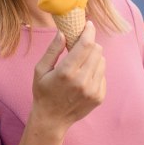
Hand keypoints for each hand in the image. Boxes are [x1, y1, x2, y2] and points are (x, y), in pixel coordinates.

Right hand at [31, 21, 105, 135]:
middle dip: (90, 43)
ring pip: (102, 61)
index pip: (86, 45)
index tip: (89, 24)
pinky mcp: (99, 97)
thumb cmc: (43, 92)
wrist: (52, 120)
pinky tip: (84, 76)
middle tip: (81, 45)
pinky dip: (95, 70)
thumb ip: (53, 50)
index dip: (89, 31)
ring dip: (94, 57)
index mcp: (66, 72)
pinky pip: (103, 74)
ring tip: (81, 63)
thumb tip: (63, 33)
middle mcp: (82, 81)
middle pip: (97, 50)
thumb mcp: (40, 70)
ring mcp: (93, 90)